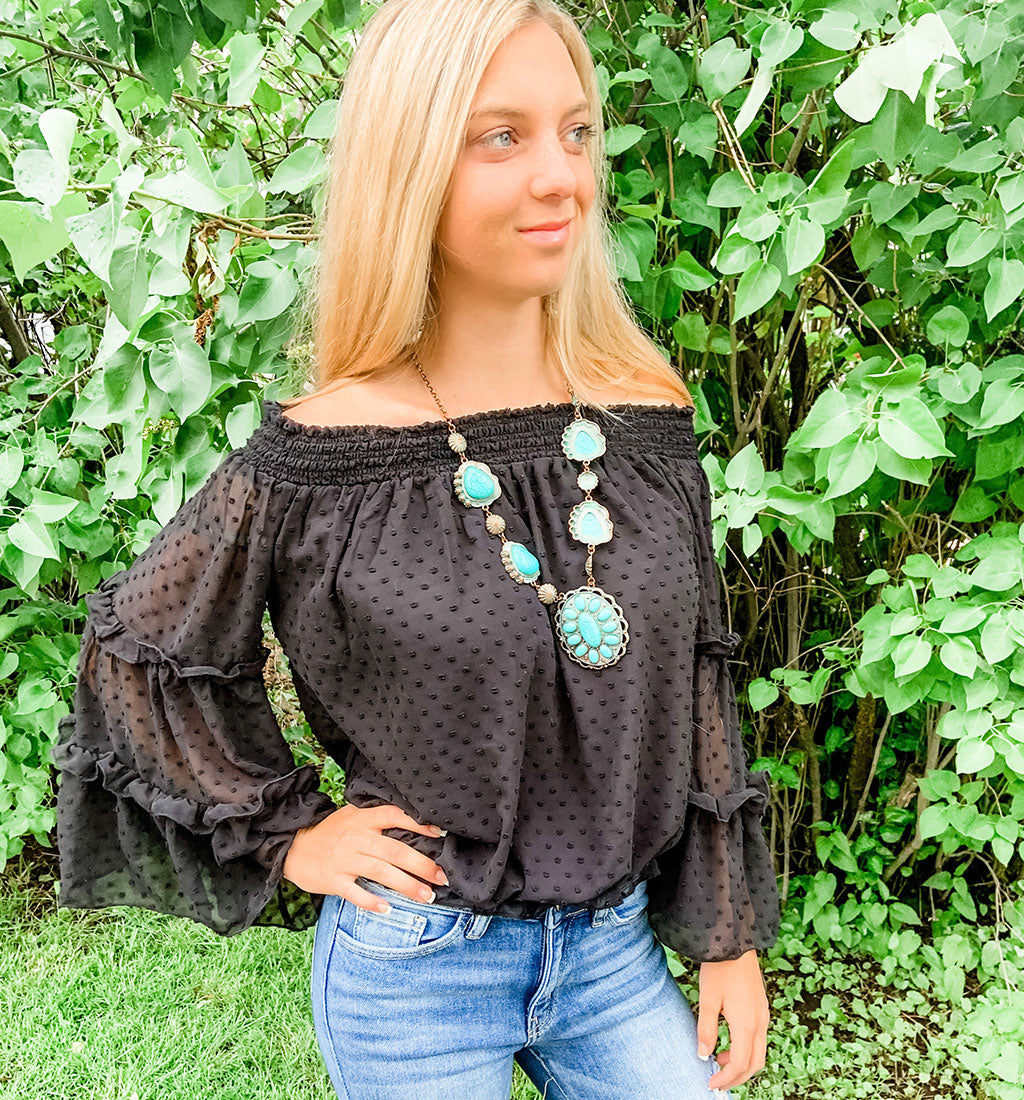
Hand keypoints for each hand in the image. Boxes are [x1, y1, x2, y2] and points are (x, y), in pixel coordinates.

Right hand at [282, 803, 448, 912]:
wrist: (293, 847)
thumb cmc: (330, 832)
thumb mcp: (352, 816)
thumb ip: (377, 819)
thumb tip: (415, 823)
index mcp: (363, 819)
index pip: (394, 815)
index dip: (418, 823)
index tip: (440, 833)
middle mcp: (356, 837)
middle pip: (394, 850)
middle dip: (421, 865)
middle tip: (442, 877)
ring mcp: (344, 859)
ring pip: (380, 872)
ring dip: (406, 885)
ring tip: (426, 896)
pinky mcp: (333, 880)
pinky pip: (355, 892)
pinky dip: (372, 902)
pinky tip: (388, 909)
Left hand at [696, 949, 769, 1090]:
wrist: (735, 941)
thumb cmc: (719, 968)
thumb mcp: (707, 999)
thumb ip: (706, 1029)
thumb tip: (702, 1054)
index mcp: (747, 1024)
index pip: (740, 1064)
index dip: (726, 1078)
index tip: (710, 1083)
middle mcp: (760, 1023)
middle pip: (754, 1064)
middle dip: (737, 1077)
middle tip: (717, 1081)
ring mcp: (763, 1015)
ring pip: (759, 1053)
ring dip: (742, 1064)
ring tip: (719, 1061)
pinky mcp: (761, 1008)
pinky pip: (759, 1039)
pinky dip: (746, 1050)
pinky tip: (729, 1043)